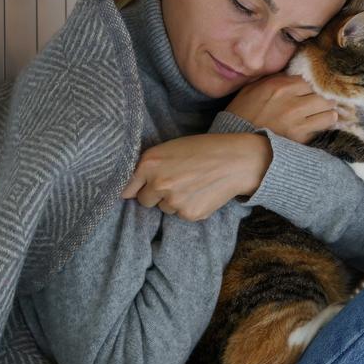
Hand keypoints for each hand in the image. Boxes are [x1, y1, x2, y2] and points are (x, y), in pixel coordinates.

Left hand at [121, 133, 271, 220]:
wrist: (236, 160)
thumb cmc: (204, 149)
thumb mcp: (171, 148)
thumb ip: (150, 165)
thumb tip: (132, 188)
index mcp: (149, 163)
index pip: (127, 188)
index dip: (135, 188)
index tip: (139, 190)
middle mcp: (157, 183)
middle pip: (144, 201)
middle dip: (156, 194)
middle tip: (176, 182)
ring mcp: (173, 201)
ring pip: (165, 208)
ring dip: (174, 200)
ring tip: (193, 184)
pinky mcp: (188, 214)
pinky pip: (181, 214)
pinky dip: (190, 207)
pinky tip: (202, 193)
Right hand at [224, 74, 339, 143]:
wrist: (238, 144)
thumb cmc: (242, 115)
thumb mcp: (251, 89)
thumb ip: (273, 79)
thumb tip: (291, 75)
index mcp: (279, 87)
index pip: (308, 80)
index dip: (311, 85)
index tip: (312, 89)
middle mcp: (291, 102)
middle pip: (322, 94)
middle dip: (324, 97)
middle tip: (324, 100)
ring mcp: (297, 120)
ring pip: (328, 110)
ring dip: (328, 111)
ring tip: (326, 112)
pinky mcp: (300, 137)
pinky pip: (323, 127)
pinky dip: (325, 124)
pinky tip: (322, 123)